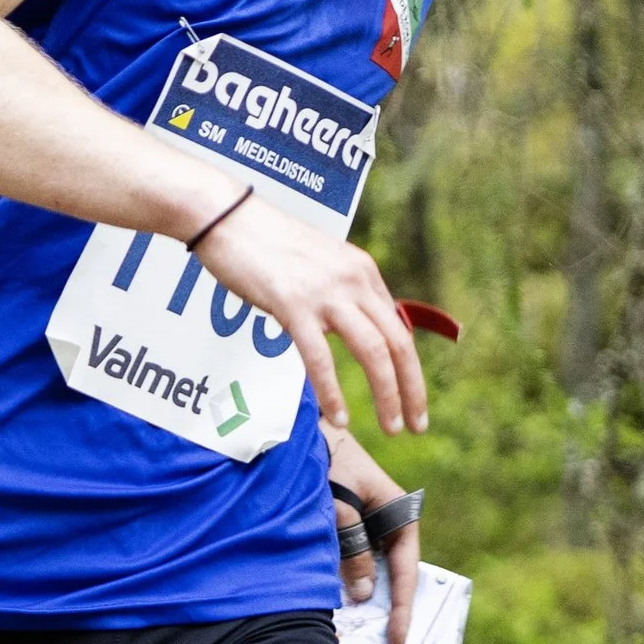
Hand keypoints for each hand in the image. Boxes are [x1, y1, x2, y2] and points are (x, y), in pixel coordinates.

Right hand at [195, 190, 427, 438]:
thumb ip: (339, 292)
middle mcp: (353, 281)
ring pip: (373, 351)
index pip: (399, 328)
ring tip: (391, 426)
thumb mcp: (318, 263)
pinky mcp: (292, 305)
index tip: (413, 399)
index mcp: (362, 272)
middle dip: (412, 389)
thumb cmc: (265, 243)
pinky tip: (340, 416)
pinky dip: (333, 391)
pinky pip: (321, 357)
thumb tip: (351, 324)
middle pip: (397, 343)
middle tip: (416, 425)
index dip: (411, 369)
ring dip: (387, 394)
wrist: (227, 218)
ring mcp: (325, 293)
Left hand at [328, 428, 419, 643]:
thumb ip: (352, 548)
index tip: (397, 636)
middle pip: (392, 574)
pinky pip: (351, 561)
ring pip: (371, 571)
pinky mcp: (347, 529)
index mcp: (398, 513)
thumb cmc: (325, 463)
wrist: (302, 436)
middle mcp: (387, 523)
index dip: (402, 605)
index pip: (405, 567)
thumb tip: (364, 593)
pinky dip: (346, 581)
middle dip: (388, 608)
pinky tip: (338, 604)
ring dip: (365, 598)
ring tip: (361, 633)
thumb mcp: (339, 505)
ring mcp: (367, 527)